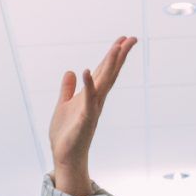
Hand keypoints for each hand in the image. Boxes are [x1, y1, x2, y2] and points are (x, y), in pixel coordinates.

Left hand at [48, 35, 136, 195]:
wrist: (65, 156)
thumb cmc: (66, 134)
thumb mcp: (63, 105)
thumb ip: (68, 89)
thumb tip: (71, 71)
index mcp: (92, 96)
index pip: (104, 71)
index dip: (112, 55)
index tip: (123, 39)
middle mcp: (96, 100)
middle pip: (110, 73)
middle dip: (120, 56)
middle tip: (132, 38)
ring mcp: (92, 109)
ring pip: (104, 83)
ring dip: (110, 65)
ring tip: (117, 47)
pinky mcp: (84, 119)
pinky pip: (87, 100)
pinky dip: (88, 86)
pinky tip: (86, 71)